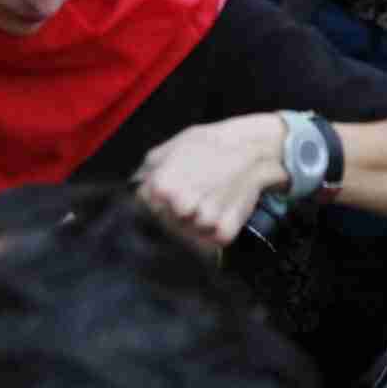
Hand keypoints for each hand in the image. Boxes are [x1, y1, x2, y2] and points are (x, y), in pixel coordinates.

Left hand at [134, 114, 284, 250]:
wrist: (253, 150)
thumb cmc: (210, 146)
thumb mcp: (171, 146)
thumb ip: (147, 169)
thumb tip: (134, 186)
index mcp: (161, 186)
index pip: (144, 210)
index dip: (155, 201)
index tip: (168, 193)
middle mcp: (179, 207)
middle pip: (165, 224)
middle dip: (174, 213)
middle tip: (193, 192)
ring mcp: (202, 221)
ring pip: (188, 233)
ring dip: (195, 221)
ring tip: (209, 196)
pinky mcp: (223, 233)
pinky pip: (210, 241)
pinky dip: (215, 228)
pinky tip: (221, 208)